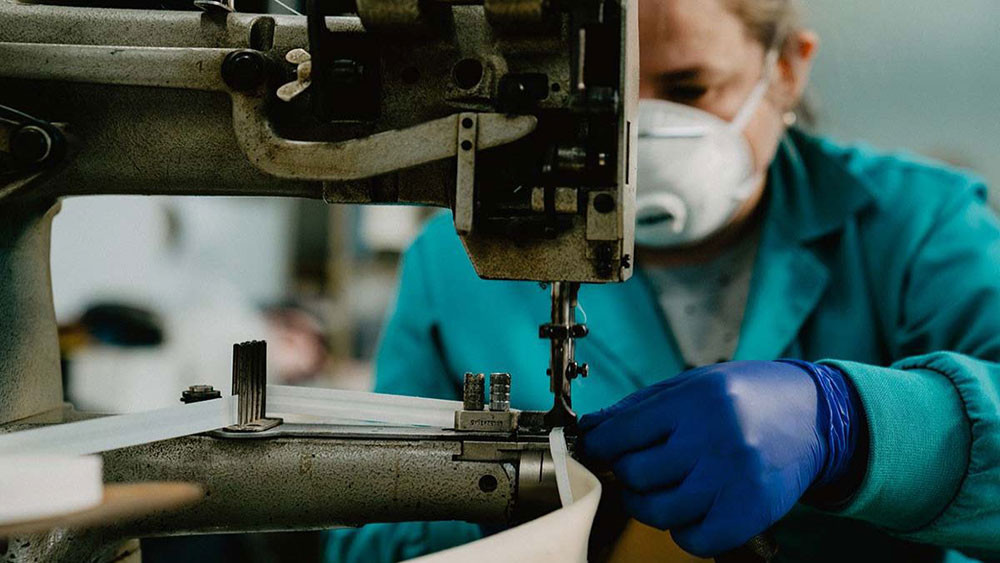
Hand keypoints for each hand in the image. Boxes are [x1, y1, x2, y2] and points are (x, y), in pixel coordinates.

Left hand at [579, 360, 859, 556]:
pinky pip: (695, 539)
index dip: (600, 445)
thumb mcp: (693, 385)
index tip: (599, 449)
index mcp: (694, 400)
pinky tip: (690, 511)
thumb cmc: (746, 396)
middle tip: (637, 469)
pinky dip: (683, 532)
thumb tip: (590, 429)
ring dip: (649, 505)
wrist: (816, 415)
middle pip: (636, 474)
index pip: (620, 433)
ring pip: (659, 511)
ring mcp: (734, 478)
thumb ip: (639, 407)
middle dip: (627, 474)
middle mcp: (714, 438)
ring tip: (660, 490)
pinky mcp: (752, 511)